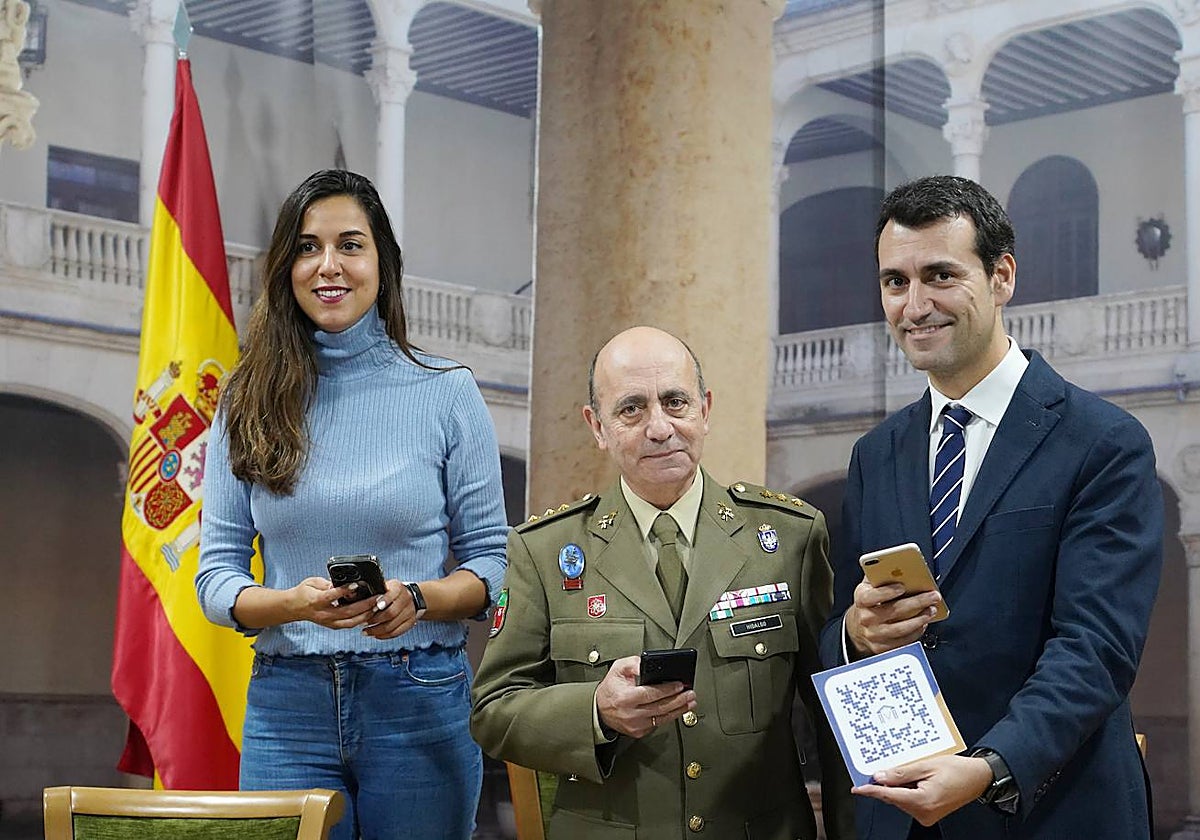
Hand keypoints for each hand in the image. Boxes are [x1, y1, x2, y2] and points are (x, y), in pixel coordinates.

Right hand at [288, 577, 376, 627]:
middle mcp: (323, 613)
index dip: (344, 591)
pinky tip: (370, 614)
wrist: (293, 608)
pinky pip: (349, 625)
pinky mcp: (332, 625)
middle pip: (346, 611)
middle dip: (364, 605)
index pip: (332, 596)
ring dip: (366, 615)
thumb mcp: (312, 582)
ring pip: (350, 622)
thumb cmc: (304, 592)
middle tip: (377, 597)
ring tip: (377, 606)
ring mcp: (328, 622)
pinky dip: (361, 620)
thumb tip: (342, 582)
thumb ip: (327, 582)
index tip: (356, 585)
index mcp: (316, 600)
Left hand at [360, 579, 420, 639]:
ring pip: (392, 625)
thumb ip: (370, 591)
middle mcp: (406, 598)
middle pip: (391, 613)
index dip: (382, 602)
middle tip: (363, 623)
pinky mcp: (410, 622)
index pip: (390, 595)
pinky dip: (384, 635)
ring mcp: (410, 611)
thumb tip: (350, 595)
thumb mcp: (382, 586)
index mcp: (398, 587)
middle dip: (375, 620)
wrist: (411, 596)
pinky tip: (375, 634)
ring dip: (377, 630)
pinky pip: (397, 632)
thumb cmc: (391, 591)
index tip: (373, 608)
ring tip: (366, 632)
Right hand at [595, 655, 695, 738]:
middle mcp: (630, 714)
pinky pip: (657, 724)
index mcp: (625, 698)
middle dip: (679, 700)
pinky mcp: (638, 732)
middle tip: (690, 693)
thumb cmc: (610, 688)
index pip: (651, 694)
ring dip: (679, 709)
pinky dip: (669, 716)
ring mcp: (635, 725)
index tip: (679, 685)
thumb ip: (633, 663)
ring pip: (662, 718)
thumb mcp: (618, 669)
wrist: (599, 710)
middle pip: (660, 707)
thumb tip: (647, 663)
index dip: (667, 689)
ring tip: (690, 702)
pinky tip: (677, 709)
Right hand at [846, 577, 942, 656]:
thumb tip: (901, 568)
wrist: (857, 627)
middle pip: (892, 611)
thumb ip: (881, 576)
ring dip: (920, 619)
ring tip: (932, 610)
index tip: (902, 587)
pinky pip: (903, 641)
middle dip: (916, 603)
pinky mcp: (882, 647)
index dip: (886, 592)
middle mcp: (865, 618)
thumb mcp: (870, 586)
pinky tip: (924, 623)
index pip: (870, 596)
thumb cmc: (869, 602)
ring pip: (900, 629)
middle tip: (932, 596)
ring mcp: (873, 634)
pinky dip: (916, 632)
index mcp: (861, 599)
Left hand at [852, 754, 991, 825]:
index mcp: (923, 801)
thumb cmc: (957, 770)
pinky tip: (915, 778)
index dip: (871, 791)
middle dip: (887, 784)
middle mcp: (924, 813)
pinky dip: (907, 790)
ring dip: (899, 786)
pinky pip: (910, 801)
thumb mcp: (926, 765)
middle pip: (894, 798)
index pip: (889, 796)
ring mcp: (927, 815)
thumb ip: (901, 772)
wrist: (978, 778)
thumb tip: (880, 777)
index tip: (857, 789)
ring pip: (901, 800)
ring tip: (915, 771)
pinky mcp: (929, 814)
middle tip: (885, 767)